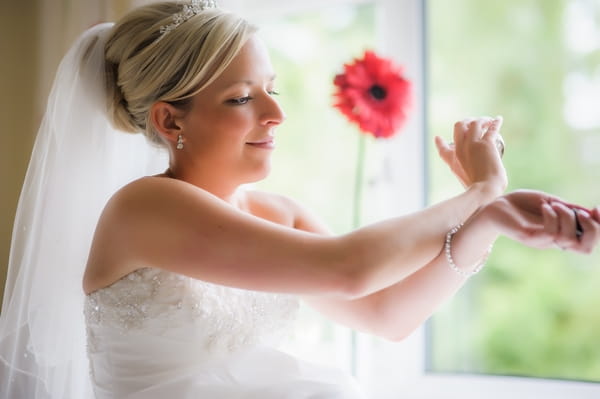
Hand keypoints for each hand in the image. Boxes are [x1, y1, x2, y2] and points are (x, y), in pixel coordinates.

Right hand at [435, 117, 506, 197]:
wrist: (484, 190)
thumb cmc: (478, 192)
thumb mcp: (464, 187)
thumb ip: (464, 182)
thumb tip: (467, 189)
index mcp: (453, 161)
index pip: (442, 150)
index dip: (439, 143)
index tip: (438, 138)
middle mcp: (460, 150)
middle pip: (459, 126)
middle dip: (467, 121)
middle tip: (475, 123)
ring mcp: (472, 145)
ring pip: (475, 123)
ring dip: (482, 120)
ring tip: (488, 122)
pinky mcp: (486, 144)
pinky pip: (491, 128)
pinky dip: (495, 122)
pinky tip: (498, 119)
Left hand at [485, 190, 599, 253]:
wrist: (494, 205)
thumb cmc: (521, 204)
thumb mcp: (550, 202)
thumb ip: (568, 208)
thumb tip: (591, 211)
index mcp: (561, 233)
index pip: (589, 242)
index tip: (595, 209)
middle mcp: (554, 240)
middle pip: (586, 248)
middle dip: (592, 229)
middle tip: (579, 212)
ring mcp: (541, 240)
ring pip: (568, 239)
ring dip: (567, 217)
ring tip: (553, 205)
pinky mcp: (528, 237)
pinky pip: (549, 233)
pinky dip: (552, 217)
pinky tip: (544, 207)